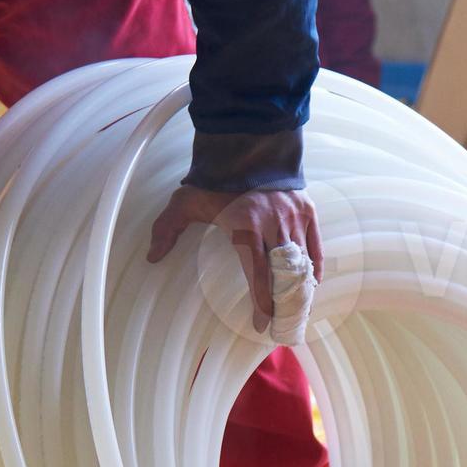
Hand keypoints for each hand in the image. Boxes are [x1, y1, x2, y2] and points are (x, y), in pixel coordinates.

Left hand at [147, 184, 324, 333]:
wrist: (247, 142)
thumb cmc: (215, 177)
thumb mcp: (186, 201)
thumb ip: (168, 227)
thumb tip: (152, 256)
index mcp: (246, 227)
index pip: (258, 274)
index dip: (261, 303)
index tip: (261, 324)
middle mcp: (273, 225)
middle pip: (283, 274)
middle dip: (284, 302)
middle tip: (282, 324)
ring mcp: (293, 217)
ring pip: (300, 261)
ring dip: (299, 287)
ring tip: (297, 308)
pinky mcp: (306, 209)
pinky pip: (314, 244)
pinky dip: (314, 264)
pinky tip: (313, 282)